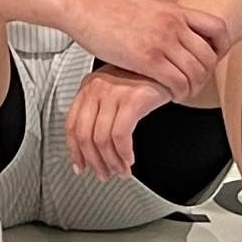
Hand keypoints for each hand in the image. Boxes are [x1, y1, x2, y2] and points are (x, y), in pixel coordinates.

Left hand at [68, 63, 173, 179]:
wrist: (170, 67)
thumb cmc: (144, 80)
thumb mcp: (114, 91)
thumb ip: (100, 111)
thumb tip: (90, 148)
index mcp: (88, 87)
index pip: (71, 124)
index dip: (74, 150)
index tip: (80, 166)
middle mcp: (97, 88)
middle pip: (84, 135)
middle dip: (94, 161)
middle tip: (103, 174)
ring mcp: (114, 92)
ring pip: (102, 139)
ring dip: (112, 162)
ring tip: (121, 171)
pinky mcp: (133, 99)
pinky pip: (121, 135)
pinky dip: (124, 153)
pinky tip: (129, 159)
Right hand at [69, 0, 229, 99]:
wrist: (86, 10)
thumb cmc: (109, 13)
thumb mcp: (149, 9)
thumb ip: (167, 20)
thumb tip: (179, 34)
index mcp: (175, 11)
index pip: (218, 28)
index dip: (221, 47)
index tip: (212, 58)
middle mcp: (174, 24)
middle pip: (209, 56)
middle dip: (205, 75)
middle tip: (195, 83)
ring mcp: (162, 41)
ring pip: (196, 72)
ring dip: (192, 88)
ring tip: (182, 92)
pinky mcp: (148, 58)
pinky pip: (178, 82)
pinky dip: (178, 93)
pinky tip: (169, 94)